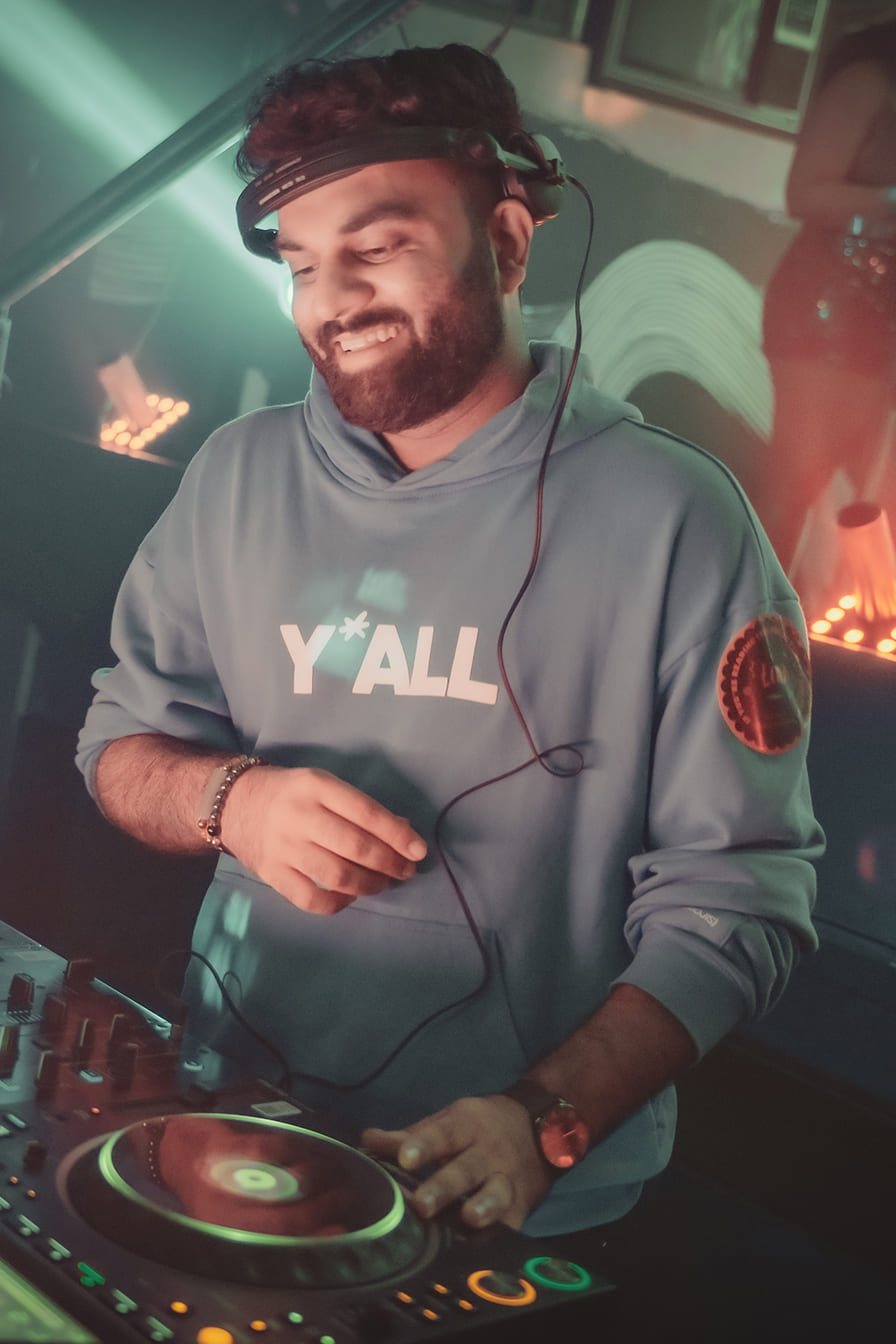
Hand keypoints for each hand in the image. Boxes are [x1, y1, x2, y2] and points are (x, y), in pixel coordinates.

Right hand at [221, 765, 426, 914]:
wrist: (232, 802)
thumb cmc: (289, 794)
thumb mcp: (322, 785)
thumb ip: (359, 808)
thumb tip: (403, 834)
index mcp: (316, 786)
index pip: (366, 813)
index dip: (397, 835)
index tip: (419, 850)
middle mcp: (299, 816)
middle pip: (355, 847)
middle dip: (389, 863)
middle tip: (406, 871)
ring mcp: (283, 848)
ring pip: (337, 875)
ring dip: (369, 884)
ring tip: (382, 883)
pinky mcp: (271, 874)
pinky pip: (311, 899)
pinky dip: (337, 903)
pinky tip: (349, 897)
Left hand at [362, 1095, 550, 1230]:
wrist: (544, 1127)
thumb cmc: (484, 1126)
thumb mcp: (451, 1121)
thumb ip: (411, 1136)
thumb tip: (367, 1140)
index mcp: (466, 1126)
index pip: (443, 1133)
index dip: (423, 1145)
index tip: (404, 1158)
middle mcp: (488, 1152)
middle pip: (466, 1168)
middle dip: (445, 1187)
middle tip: (422, 1205)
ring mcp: (507, 1179)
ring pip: (496, 1194)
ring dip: (483, 1207)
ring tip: (468, 1219)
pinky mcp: (522, 1206)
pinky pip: (511, 1223)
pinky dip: (499, 1235)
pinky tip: (484, 1248)